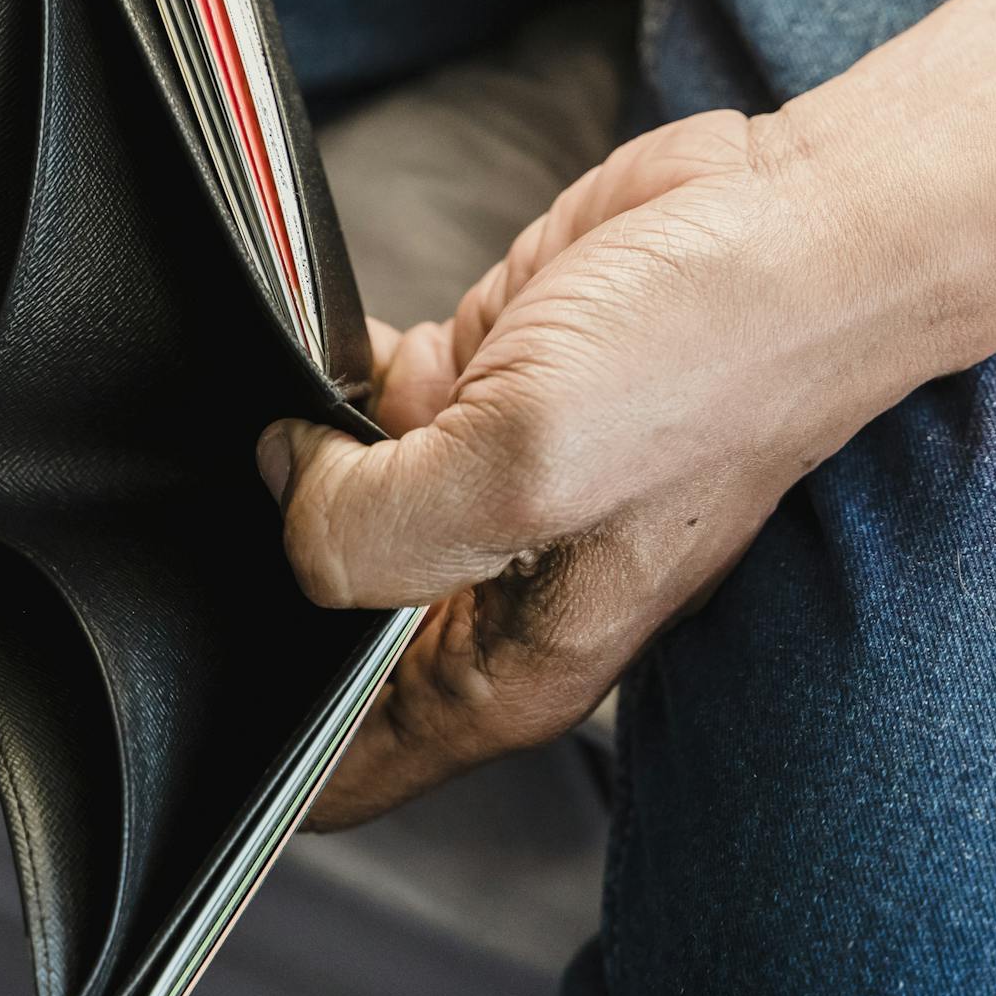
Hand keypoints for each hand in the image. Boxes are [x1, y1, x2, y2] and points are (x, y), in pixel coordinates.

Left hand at [264, 109, 944, 826]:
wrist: (802, 223)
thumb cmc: (711, 359)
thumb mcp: (523, 467)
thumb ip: (370, 524)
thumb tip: (284, 488)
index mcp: (508, 670)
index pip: (341, 772)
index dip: (257, 741)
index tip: (194, 673)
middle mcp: (491, 595)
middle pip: (318, 634)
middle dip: (258, 579)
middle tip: (218, 513)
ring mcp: (482, 489)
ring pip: (326, 509)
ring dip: (289, 462)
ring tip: (275, 413)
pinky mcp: (477, 388)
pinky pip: (354, 407)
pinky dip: (326, 377)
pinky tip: (326, 347)